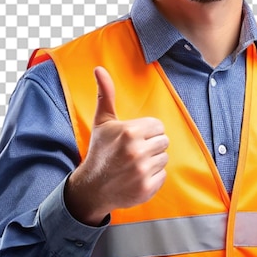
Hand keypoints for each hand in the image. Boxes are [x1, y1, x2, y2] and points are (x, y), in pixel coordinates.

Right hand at [64, 66, 168, 224]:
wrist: (92, 187)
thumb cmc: (100, 151)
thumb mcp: (102, 122)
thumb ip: (106, 94)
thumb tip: (99, 69)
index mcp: (129, 131)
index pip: (158, 126)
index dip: (147, 131)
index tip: (134, 138)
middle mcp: (137, 151)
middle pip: (163, 141)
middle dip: (151, 145)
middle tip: (134, 152)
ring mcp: (143, 171)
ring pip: (164, 158)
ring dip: (153, 161)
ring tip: (135, 164)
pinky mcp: (147, 188)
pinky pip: (163, 175)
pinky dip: (153, 177)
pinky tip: (137, 176)